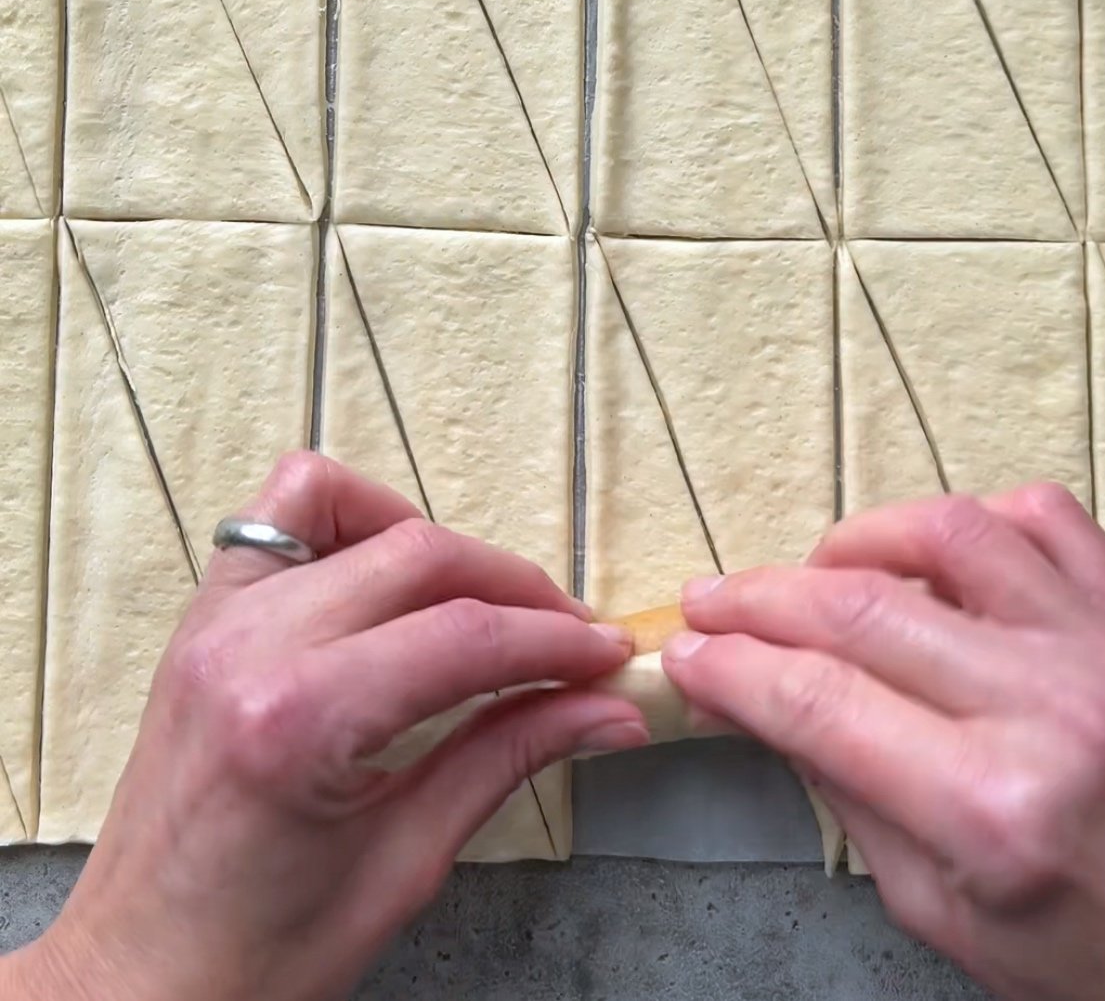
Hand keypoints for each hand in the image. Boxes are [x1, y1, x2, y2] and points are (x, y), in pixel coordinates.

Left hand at [9, 453, 642, 1000]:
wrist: (135, 977)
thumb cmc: (259, 951)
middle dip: (517, 589)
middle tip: (570, 637)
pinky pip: (283, 512)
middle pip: (421, 557)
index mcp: (298, 722)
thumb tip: (607, 712)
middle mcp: (249, 645)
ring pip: (358, 516)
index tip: (606, 655)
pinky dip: (353, 516)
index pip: (463, 638)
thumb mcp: (406, 863)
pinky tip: (389, 570)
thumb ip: (509, 759)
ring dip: (445, 550)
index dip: (554, 641)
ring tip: (487, 608)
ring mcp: (216, 619)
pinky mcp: (204, 616)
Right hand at [664, 484, 1104, 1000]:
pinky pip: (1042, 516)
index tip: (685, 653)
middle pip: (856, 608)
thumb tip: (752, 698)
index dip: (728, 665)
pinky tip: (932, 559)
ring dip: (850, 542)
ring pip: (943, 533)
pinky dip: (966, 520)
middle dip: (756, 598)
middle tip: (711, 602)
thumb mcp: (943, 912)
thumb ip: (843, 793)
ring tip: (814, 574)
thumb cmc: (1094, 950)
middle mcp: (1050, 709)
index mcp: (990, 810)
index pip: (813, 699)